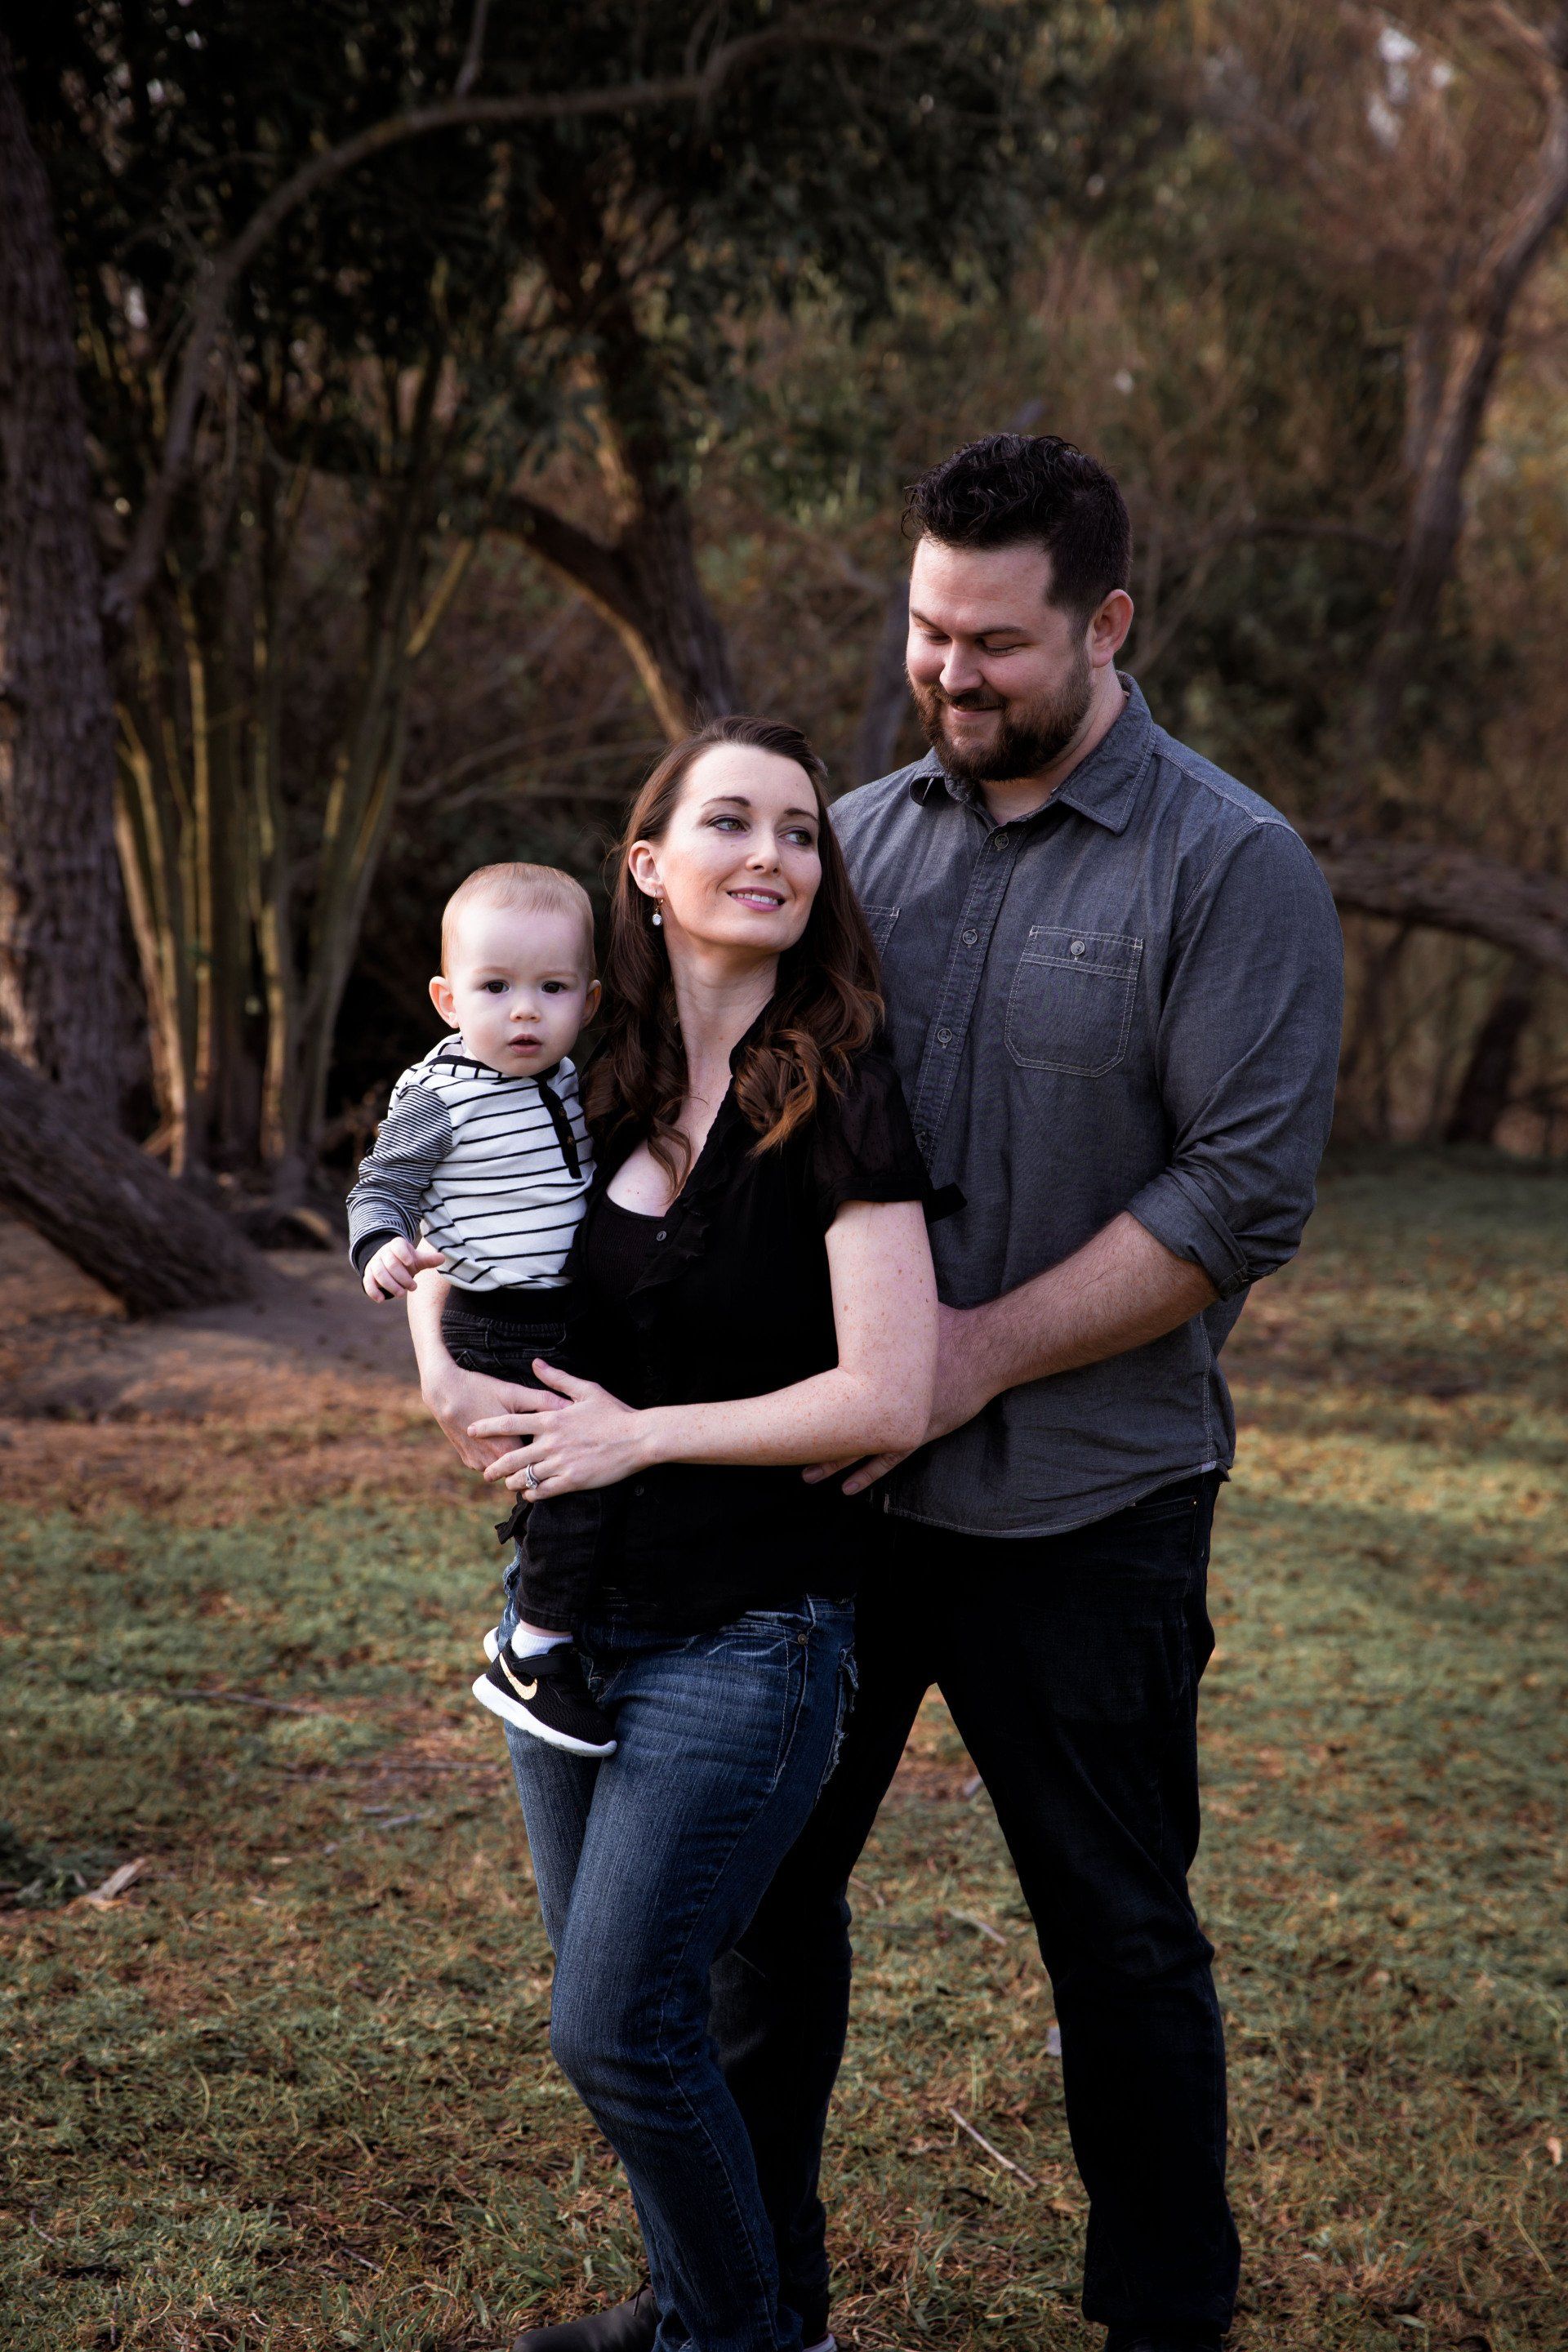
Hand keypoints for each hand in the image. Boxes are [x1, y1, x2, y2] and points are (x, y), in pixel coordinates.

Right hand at [364, 1236, 444, 1299]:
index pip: (398, 1246)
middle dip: (402, 1277)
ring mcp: (375, 1263)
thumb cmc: (407, 1261)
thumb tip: (443, 1258)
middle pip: (391, 1264)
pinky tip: (381, 1300)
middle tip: (413, 1287)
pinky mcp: (369, 1275)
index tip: (411, 1262)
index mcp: (397, 1245)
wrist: (389, 1263)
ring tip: (402, 1294)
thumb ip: (428, 1260)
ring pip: (379, 1274)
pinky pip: (367, 1283)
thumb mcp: (417, 1260)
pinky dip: (373, 1291)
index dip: (403, 1254)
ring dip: (391, 1285)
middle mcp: (384, 1253)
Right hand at [423, 1365, 563, 1471]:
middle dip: (531, 1465)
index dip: (547, 1460)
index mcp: (505, 1449)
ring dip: (513, 1463)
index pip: (534, 1469)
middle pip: (519, 1474)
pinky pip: (488, 1466)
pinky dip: (497, 1458)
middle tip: (546, 1453)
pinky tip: (504, 1442)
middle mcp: (489, 1462)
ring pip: (503, 1472)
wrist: (442, 1390)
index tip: (559, 1453)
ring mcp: (476, 1463)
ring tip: (526, 1446)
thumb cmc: (479, 1388)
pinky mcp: (467, 1460)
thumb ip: (543, 1401)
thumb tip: (570, 1405)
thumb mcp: (513, 1392)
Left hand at [472, 1362, 652, 1495]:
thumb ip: (556, 1379)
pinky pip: (543, 1491)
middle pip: (511, 1457)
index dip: (486, 1427)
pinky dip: (532, 1493)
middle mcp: (551, 1442)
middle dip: (495, 1466)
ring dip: (513, 1481)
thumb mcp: (586, 1390)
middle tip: (486, 1472)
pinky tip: (529, 1494)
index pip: (509, 1423)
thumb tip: (535, 1363)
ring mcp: (561, 1463)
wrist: (638, 1438)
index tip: (471, 1430)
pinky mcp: (572, 1480)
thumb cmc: (614, 1413)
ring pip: (525, 1477)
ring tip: (508, 1483)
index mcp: (551, 1419)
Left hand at [801, 1303, 993, 1495]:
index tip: (787, 1416)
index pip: (839, 1394)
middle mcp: (891, 1403)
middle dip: (816, 1443)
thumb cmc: (950, 1327)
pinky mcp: (922, 1432)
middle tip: (787, 1455)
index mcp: (882, 1374)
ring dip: (836, 1464)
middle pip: (845, 1427)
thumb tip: (859, 1278)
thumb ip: (882, 1308)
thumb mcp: (910, 1314)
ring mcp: (906, 1421)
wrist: (987, 1351)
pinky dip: (869, 1472)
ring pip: (863, 1449)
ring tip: (810, 1477)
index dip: (812, 1406)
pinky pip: (890, 1457)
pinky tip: (849, 1487)